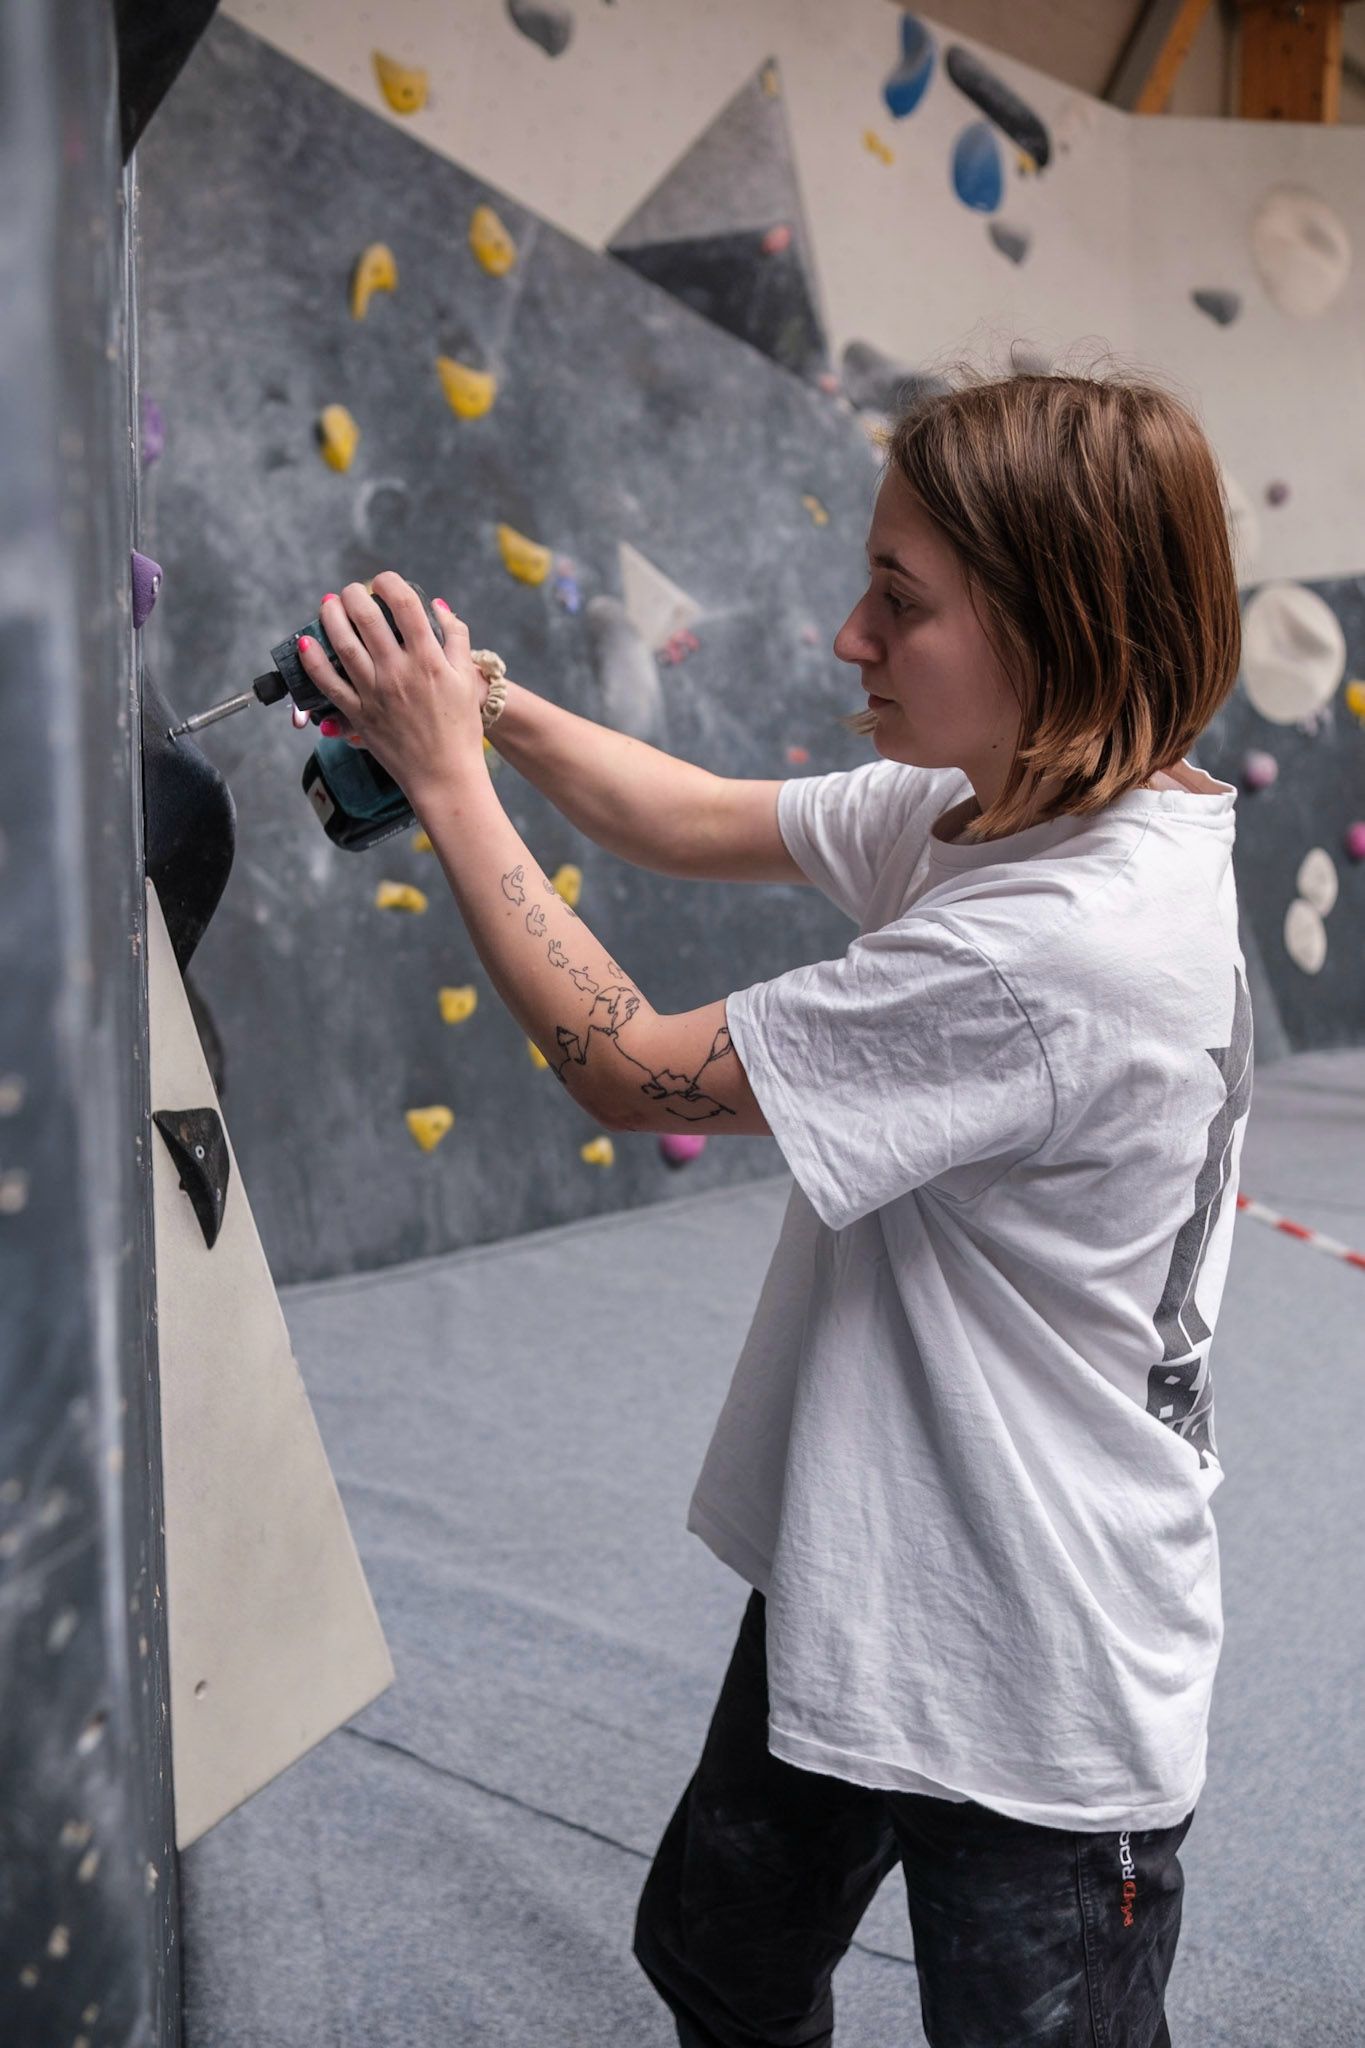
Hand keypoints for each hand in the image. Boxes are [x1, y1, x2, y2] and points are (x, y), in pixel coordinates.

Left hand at [294, 572, 486, 795]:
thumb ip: (456, 637)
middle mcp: (399, 673)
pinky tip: (306, 643)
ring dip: (331, 618)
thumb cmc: (460, 728)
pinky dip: (314, 662)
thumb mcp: (466, 678)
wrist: (446, 775)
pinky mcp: (360, 715)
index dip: (389, 584)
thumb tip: (438, 606)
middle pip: (367, 619)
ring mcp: (376, 693)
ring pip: (344, 645)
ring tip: (328, 603)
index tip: (382, 582)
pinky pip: (330, 684)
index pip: (404, 606)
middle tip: (351, 590)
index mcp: (429, 660)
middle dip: (354, 595)